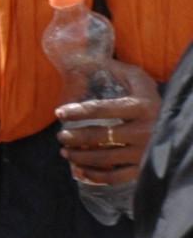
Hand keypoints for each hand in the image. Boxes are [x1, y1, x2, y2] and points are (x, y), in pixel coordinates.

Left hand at [57, 63, 159, 191]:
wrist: (178, 123)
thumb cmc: (149, 100)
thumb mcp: (139, 81)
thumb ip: (117, 70)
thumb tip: (88, 59)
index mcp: (142, 107)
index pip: (104, 109)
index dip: (79, 111)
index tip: (59, 112)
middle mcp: (145, 130)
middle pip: (101, 136)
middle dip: (75, 137)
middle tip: (60, 136)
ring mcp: (145, 152)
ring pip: (105, 158)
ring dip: (79, 156)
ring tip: (65, 151)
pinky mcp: (144, 168)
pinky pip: (115, 177)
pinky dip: (94, 175)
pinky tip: (80, 169)